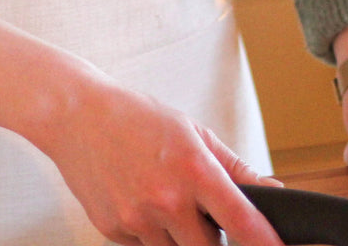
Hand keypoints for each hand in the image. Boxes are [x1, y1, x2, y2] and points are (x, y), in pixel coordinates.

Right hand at [0, 7, 283, 245]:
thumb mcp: (191, 131)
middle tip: (196, 206)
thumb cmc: (134, 117)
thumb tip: (272, 192)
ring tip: (161, 195)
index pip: (242, 222)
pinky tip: (136, 197)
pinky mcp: (113, 230)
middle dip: (210, 235)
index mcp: (192, 168)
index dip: (265, 243)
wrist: (75, 114)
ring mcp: (137, 218)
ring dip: (178, 235)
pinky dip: (148, 231)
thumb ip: (235, 168)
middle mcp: (166, 198)